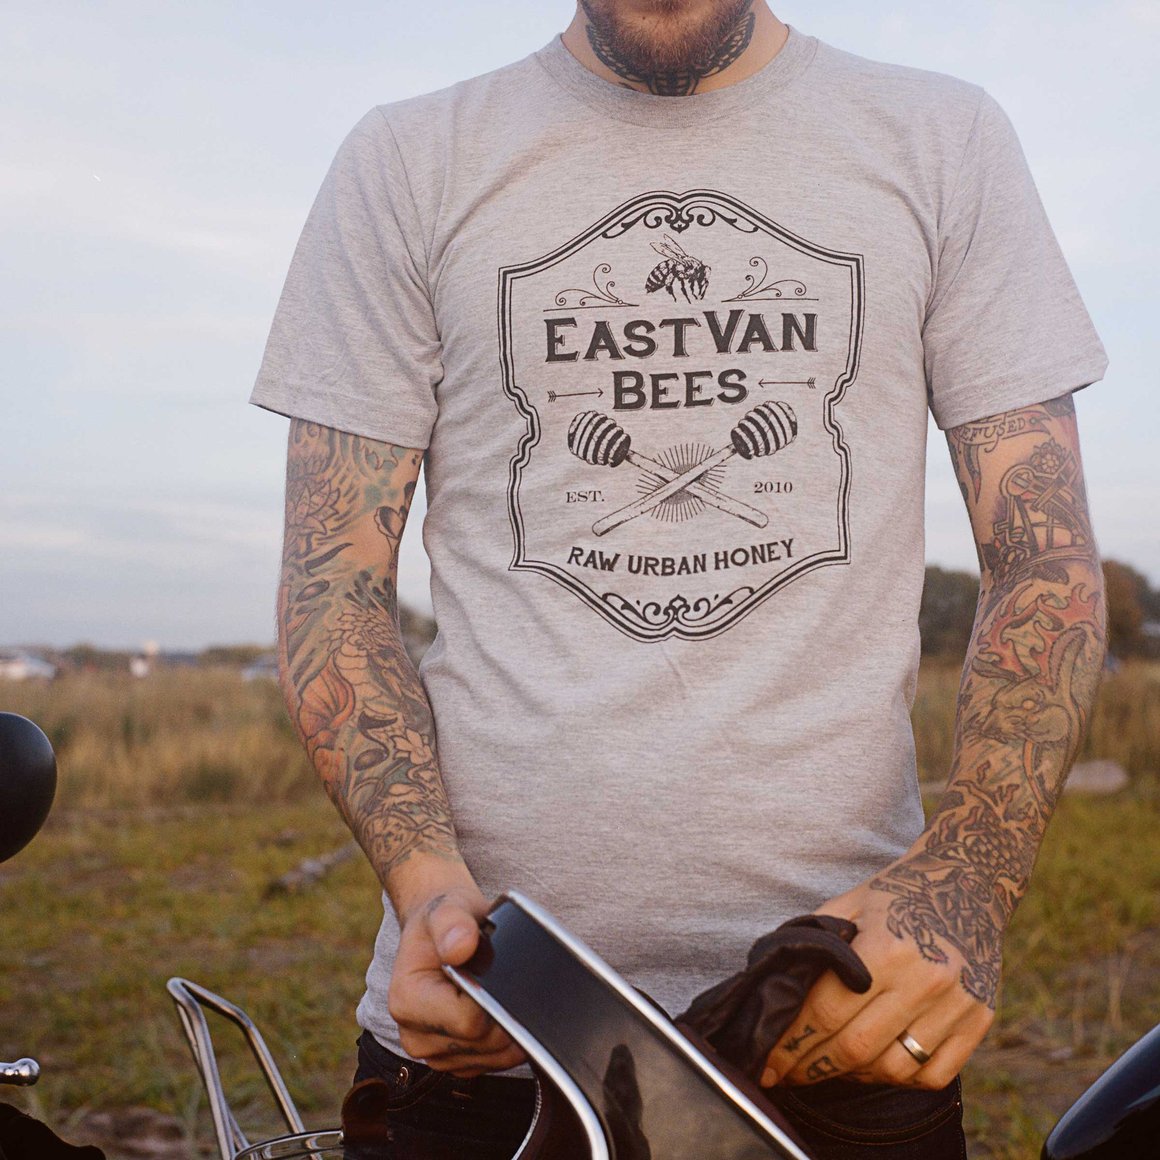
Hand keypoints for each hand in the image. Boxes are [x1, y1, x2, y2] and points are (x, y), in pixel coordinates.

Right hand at [388, 883, 526, 1076]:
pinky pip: (493, 1064)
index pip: (468, 1022)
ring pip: (493, 1058)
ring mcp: (433, 1054)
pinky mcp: (453, 1063)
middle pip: (483, 1043)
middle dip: (506, 1012)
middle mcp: (414, 1036)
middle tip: (506, 977)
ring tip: (503, 992)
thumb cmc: (445, 919)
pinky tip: (502, 1010)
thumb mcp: (448, 908)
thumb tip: (461, 946)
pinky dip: (507, 1043)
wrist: (442, 932)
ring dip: (510, 1029)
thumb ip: (453, 923)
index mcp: (406, 1001)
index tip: (498, 970)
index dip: (494, 999)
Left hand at [759, 861, 994, 1089]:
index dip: (792, 1042)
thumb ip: (817, 945)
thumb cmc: (899, 892)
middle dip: (811, 1066)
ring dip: (853, 1077)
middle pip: (855, 1046)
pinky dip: (900, 1080)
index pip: (826, 1011)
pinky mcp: (979, 1021)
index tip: (768, 1062)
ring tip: (829, 1067)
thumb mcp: (850, 905)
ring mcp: (957, 1005)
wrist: (967, 880)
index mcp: (886, 949)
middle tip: (784, 1074)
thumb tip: (778, 990)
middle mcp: (925, 981)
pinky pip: (934, 1075)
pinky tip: (875, 1068)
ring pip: (894, 1069)